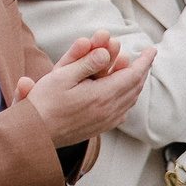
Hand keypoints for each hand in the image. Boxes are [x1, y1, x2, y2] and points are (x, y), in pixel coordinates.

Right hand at [17, 30, 155, 145]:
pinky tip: (124, 91)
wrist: (33, 135)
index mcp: (103, 95)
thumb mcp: (61, 77)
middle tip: (146, 57)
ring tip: (137, 71)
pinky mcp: (101, 128)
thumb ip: (86, 64)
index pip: (133, 75)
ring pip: (130, 99)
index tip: (151, 50)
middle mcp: (110, 110)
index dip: (144, 61)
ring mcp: (107, 121)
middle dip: (142, 70)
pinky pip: (123, 110)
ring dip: (136, 83)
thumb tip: (107, 53)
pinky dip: (127, 96)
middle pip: (135, 86)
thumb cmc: (43, 103)